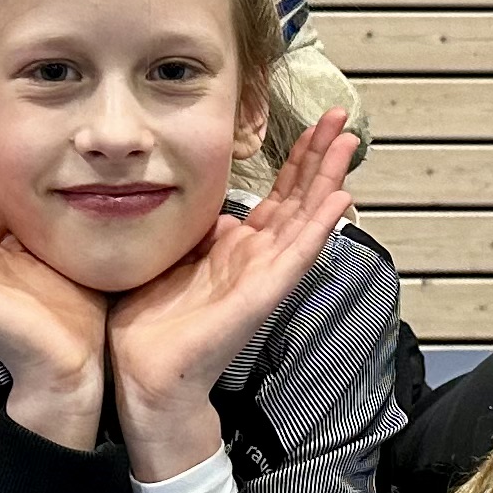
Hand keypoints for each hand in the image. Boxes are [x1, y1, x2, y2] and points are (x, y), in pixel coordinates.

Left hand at [105, 112, 360, 470]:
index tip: (314, 123)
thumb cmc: (152, 326)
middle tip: (341, 117)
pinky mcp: (262, 296)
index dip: (297, 159)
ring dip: (328, 179)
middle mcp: (258, 259)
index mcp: (238, 249)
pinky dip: (319, 227)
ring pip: (305, 219)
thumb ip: (197, 232)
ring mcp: (264, 277)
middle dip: (320, 156)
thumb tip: (209, 206)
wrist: (145, 375)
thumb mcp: (173, 257)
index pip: (279, 195)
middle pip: (299, 198)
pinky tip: (339, 200)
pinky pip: (296, 256)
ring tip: (347, 143)